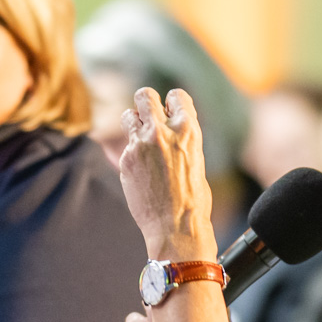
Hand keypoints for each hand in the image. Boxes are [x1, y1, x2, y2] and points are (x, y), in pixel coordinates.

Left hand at [119, 88, 217, 262]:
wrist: (176, 227)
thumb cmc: (193, 199)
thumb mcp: (196, 159)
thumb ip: (181, 138)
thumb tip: (170, 128)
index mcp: (187, 129)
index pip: (176, 95)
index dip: (172, 104)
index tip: (170, 115)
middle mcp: (162, 130)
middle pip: (145, 95)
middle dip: (146, 104)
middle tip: (149, 119)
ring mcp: (141, 143)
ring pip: (129, 115)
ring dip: (134, 123)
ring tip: (142, 142)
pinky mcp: (126, 159)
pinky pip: (125, 145)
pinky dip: (132, 154)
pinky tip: (142, 172)